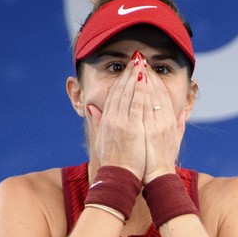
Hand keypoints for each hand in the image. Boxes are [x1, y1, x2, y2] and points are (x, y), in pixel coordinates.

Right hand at [85, 53, 147, 177]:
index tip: (128, 69)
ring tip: (142, 63)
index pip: (114, 95)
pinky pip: (137, 104)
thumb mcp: (101, 140)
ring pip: (129, 94)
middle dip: (129, 73)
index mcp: (106, 121)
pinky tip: (145, 79)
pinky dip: (141, 91)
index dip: (121, 80)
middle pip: (121, 90)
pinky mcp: (132, 128)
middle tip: (136, 59)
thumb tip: (92, 109)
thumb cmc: (112, 163)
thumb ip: (98, 122)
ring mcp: (122, 122)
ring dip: (135, 77)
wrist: (117, 177)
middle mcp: (112, 119)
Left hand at [142, 63, 181, 182]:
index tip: (147, 69)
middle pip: (155, 91)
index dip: (154, 80)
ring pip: (148, 95)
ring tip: (134, 65)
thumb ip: (180, 124)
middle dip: (146, 74)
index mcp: (170, 120)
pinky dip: (138, 93)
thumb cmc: (163, 161)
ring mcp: (155, 123)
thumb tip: (184, 112)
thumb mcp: (176, 140)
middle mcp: (164, 119)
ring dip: (141, 78)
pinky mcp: (146, 129)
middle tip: (139, 59)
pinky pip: (142, 106)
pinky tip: (132, 82)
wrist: (157, 177)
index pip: (162, 94)